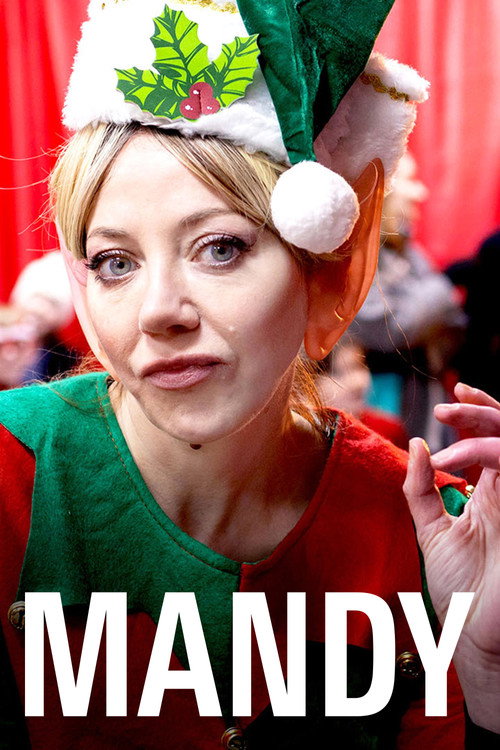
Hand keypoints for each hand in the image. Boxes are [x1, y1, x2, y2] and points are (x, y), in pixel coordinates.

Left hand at [403, 383, 499, 731]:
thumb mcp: (431, 529)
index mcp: (494, 493)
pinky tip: (451, 468)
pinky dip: (487, 454)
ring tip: (447, 424)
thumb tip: (416, 444)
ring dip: (484, 425)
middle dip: (481, 411)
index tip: (452, 396)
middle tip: (446, 408)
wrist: (474, 637)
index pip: (496, 437)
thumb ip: (420, 488)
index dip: (480, 410)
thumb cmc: (459, 590)